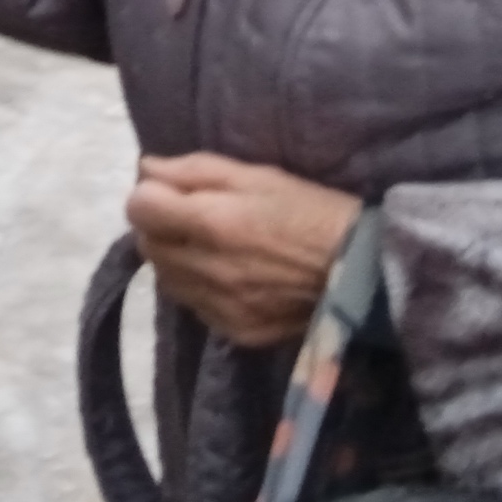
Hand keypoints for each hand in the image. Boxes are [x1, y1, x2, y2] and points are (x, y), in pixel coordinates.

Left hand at [125, 154, 363, 349]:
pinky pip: (194, 306)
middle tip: (191, 217)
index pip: (138, 209)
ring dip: (176, 258)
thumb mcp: (259, 175)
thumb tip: (145, 170)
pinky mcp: (234, 332)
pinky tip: (229, 275)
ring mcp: (220, 307)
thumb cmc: (313, 211)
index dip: (150, 195)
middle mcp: (208, 269)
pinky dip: (199, 288)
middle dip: (159, 227)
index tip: (172, 192)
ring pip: (166, 279)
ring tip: (210, 246)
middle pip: (146, 246)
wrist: (362, 273)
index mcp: (214, 223)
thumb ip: (196, 171)